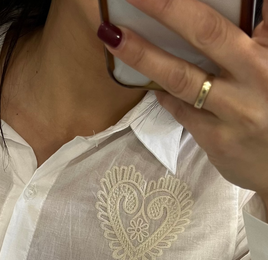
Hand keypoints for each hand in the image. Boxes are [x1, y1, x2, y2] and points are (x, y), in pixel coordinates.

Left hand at [97, 0, 267, 200]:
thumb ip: (261, 35)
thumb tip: (244, 8)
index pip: (260, 11)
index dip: (206, 2)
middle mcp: (258, 76)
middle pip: (206, 33)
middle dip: (167, 8)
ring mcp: (235, 110)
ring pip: (182, 77)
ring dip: (143, 54)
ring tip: (113, 36)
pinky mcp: (216, 139)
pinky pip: (180, 109)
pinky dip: (160, 91)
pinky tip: (141, 76)